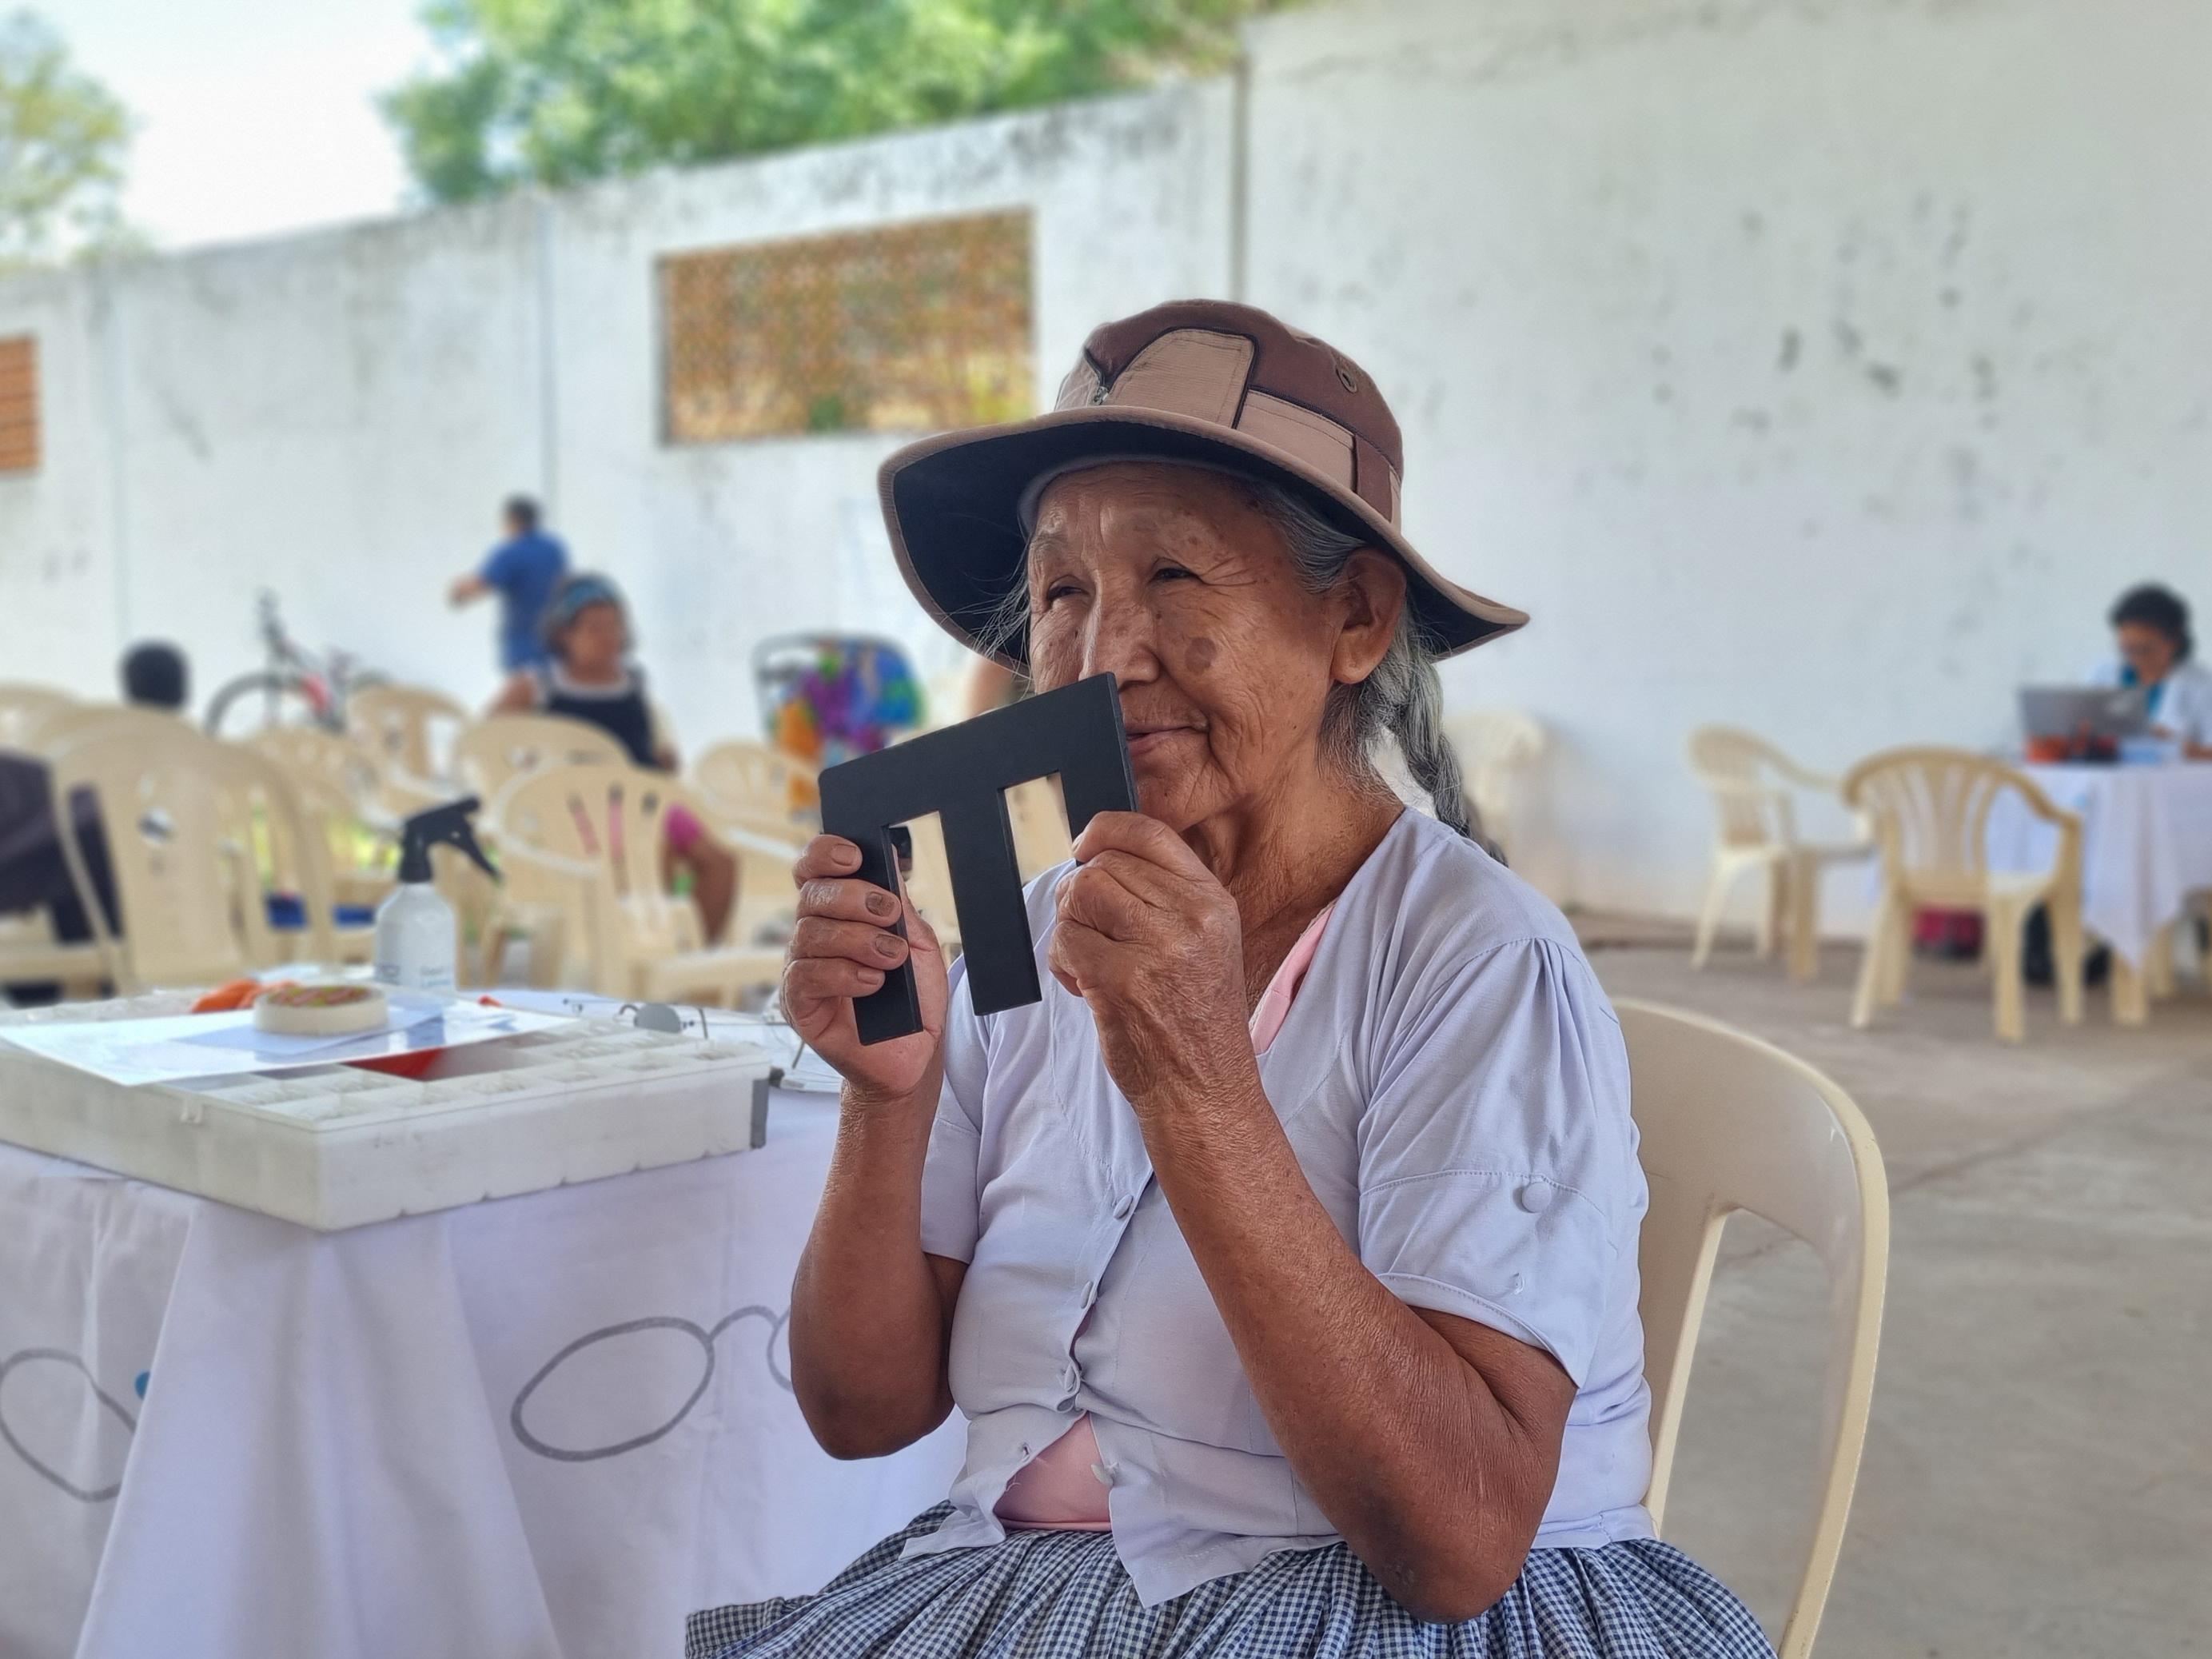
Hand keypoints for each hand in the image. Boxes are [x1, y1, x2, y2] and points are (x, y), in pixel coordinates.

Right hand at [782, 835, 948, 1106]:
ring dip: (858, 940)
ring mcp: (801, 971)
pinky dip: (844, 974)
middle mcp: (812, 937)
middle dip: (853, 897)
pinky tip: (873, 983)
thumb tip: (887, 857)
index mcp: (836, 915)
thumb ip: (898, 904)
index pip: (812, 871)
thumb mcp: (917, 942)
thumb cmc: (913, 1000)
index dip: (824, 854)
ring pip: (810, 934)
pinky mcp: (798, 1006)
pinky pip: (806, 977)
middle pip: (810, 896)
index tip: (854, 856)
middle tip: (888, 914)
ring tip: (892, 958)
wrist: (915, 1054)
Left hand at [1048, 812, 1254, 1108]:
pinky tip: (1085, 985)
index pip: (1149, 833)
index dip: (1103, 831)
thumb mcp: (1204, 944)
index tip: (1083, 848)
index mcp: (1212, 902)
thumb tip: (1098, 859)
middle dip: (1080, 897)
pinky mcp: (1123, 979)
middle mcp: (1191, 917)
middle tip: (1089, 934)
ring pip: (1081, 896)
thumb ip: (1164, 897)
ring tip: (1089, 962)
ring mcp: (1159, 947)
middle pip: (1104, 865)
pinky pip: (1066, 940)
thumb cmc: (1194, 1023)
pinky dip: (1061, 961)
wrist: (1204, 1090)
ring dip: (1070, 927)